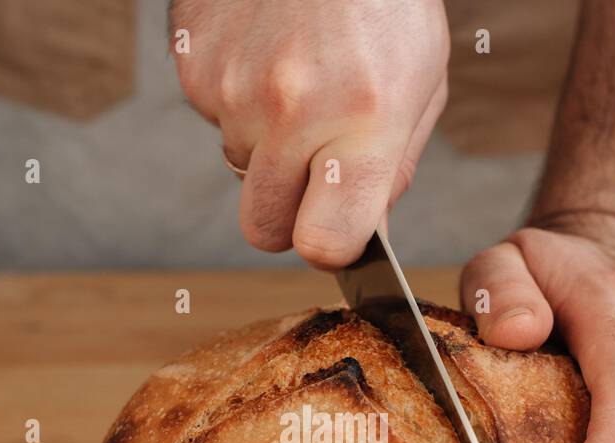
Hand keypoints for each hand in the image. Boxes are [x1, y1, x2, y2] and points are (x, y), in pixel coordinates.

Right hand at [171, 0, 448, 267]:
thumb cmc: (385, 3)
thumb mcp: (421, 85)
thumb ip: (390, 172)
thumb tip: (361, 237)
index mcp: (363, 122)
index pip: (321, 244)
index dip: (328, 246)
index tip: (336, 229)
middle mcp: (293, 109)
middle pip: (263, 228)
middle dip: (286, 213)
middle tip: (312, 167)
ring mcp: (233, 87)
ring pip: (237, 168)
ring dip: (263, 144)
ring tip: (298, 78)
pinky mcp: (193, 63)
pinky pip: (211, 116)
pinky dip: (236, 97)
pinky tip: (267, 50)